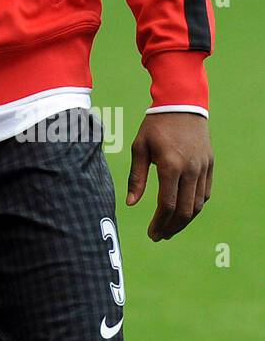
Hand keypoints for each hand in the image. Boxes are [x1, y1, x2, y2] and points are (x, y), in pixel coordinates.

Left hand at [126, 112, 212, 240]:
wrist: (182, 104)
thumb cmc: (155, 125)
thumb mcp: (139, 147)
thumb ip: (136, 177)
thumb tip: (131, 203)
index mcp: (170, 166)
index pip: (168, 204)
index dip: (160, 223)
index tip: (152, 234)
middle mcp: (190, 170)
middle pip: (186, 210)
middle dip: (172, 227)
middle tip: (160, 237)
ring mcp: (203, 168)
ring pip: (198, 205)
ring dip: (185, 221)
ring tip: (170, 229)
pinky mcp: (209, 165)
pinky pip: (205, 193)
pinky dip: (196, 206)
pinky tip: (184, 212)